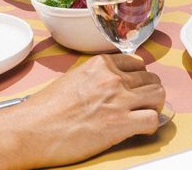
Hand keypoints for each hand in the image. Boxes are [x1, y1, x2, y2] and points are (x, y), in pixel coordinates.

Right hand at [5, 53, 164, 166]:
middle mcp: (113, 77)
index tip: (137, 86)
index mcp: (101, 64)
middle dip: (150, 91)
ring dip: (154, 105)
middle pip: (150, 79)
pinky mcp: (120, 124)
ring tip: (146, 114)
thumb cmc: (47, 109)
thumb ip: (96, 76)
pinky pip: (152, 120)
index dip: (139, 76)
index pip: (136, 63)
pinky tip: (141, 129)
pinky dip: (151, 125)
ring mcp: (118, 99)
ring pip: (158, 95)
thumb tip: (110, 83)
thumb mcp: (74, 78)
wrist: (34, 129)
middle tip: (144, 103)